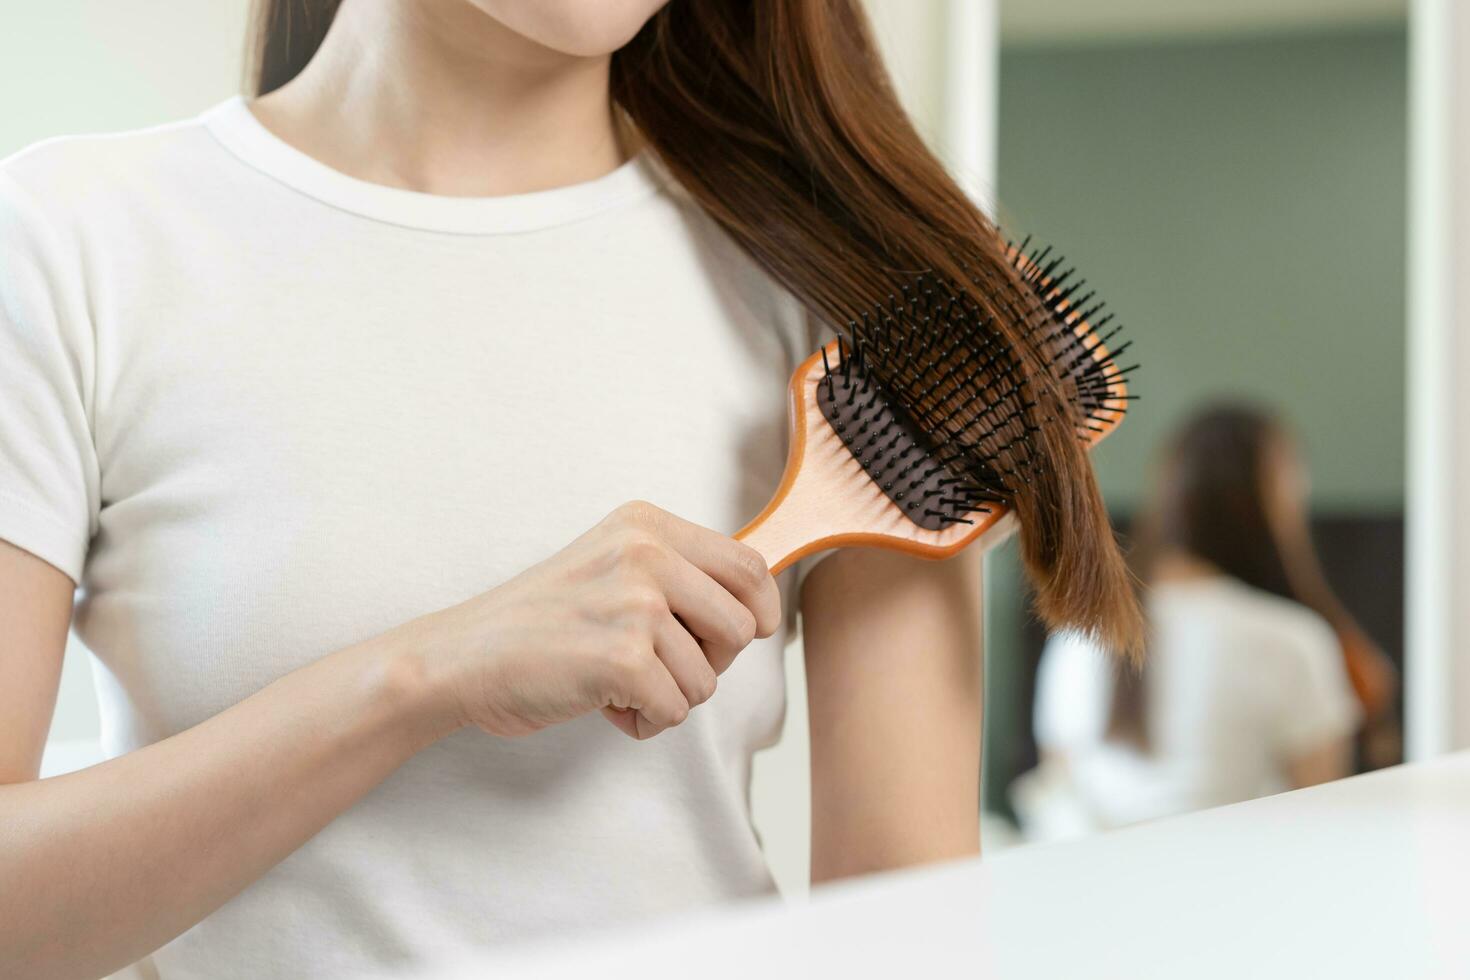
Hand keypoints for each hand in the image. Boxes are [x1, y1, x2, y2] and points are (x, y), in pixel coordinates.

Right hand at [422, 501, 781, 739]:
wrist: (462, 657)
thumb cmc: (541, 624)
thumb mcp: (612, 566)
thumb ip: (677, 574)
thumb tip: (760, 607)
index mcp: (647, 525)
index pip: (749, 565)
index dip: (758, 611)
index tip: (737, 636)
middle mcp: (646, 553)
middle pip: (743, 626)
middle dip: (711, 661)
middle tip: (657, 664)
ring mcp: (635, 604)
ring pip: (709, 679)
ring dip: (668, 697)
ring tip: (615, 682)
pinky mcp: (622, 657)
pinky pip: (675, 710)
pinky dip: (644, 721)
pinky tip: (603, 703)